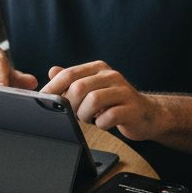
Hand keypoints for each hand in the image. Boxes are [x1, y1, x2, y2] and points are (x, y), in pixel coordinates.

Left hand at [41, 61, 166, 140]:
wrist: (148, 115)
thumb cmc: (116, 103)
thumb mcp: (92, 88)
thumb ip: (73, 80)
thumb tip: (51, 71)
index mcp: (98, 69)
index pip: (69, 74)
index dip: (52, 88)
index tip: (43, 100)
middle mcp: (111, 76)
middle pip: (79, 87)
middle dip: (70, 105)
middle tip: (72, 115)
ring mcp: (123, 91)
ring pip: (93, 100)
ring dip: (84, 114)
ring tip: (89, 118)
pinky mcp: (132, 109)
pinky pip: (108, 117)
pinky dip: (100, 124)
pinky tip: (103, 123)